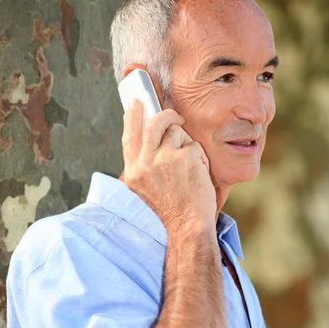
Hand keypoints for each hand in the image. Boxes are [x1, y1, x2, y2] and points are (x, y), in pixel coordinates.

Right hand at [121, 99, 215, 230]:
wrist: (188, 224)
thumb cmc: (172, 208)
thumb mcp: (147, 187)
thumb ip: (145, 163)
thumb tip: (150, 135)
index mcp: (134, 172)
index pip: (129, 136)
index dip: (132, 116)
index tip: (136, 103)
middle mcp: (145, 163)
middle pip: (153, 124)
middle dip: (166, 115)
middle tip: (176, 117)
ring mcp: (165, 159)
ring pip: (176, 132)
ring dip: (186, 144)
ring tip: (189, 166)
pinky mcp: (185, 158)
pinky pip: (194, 146)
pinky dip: (200, 158)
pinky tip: (198, 174)